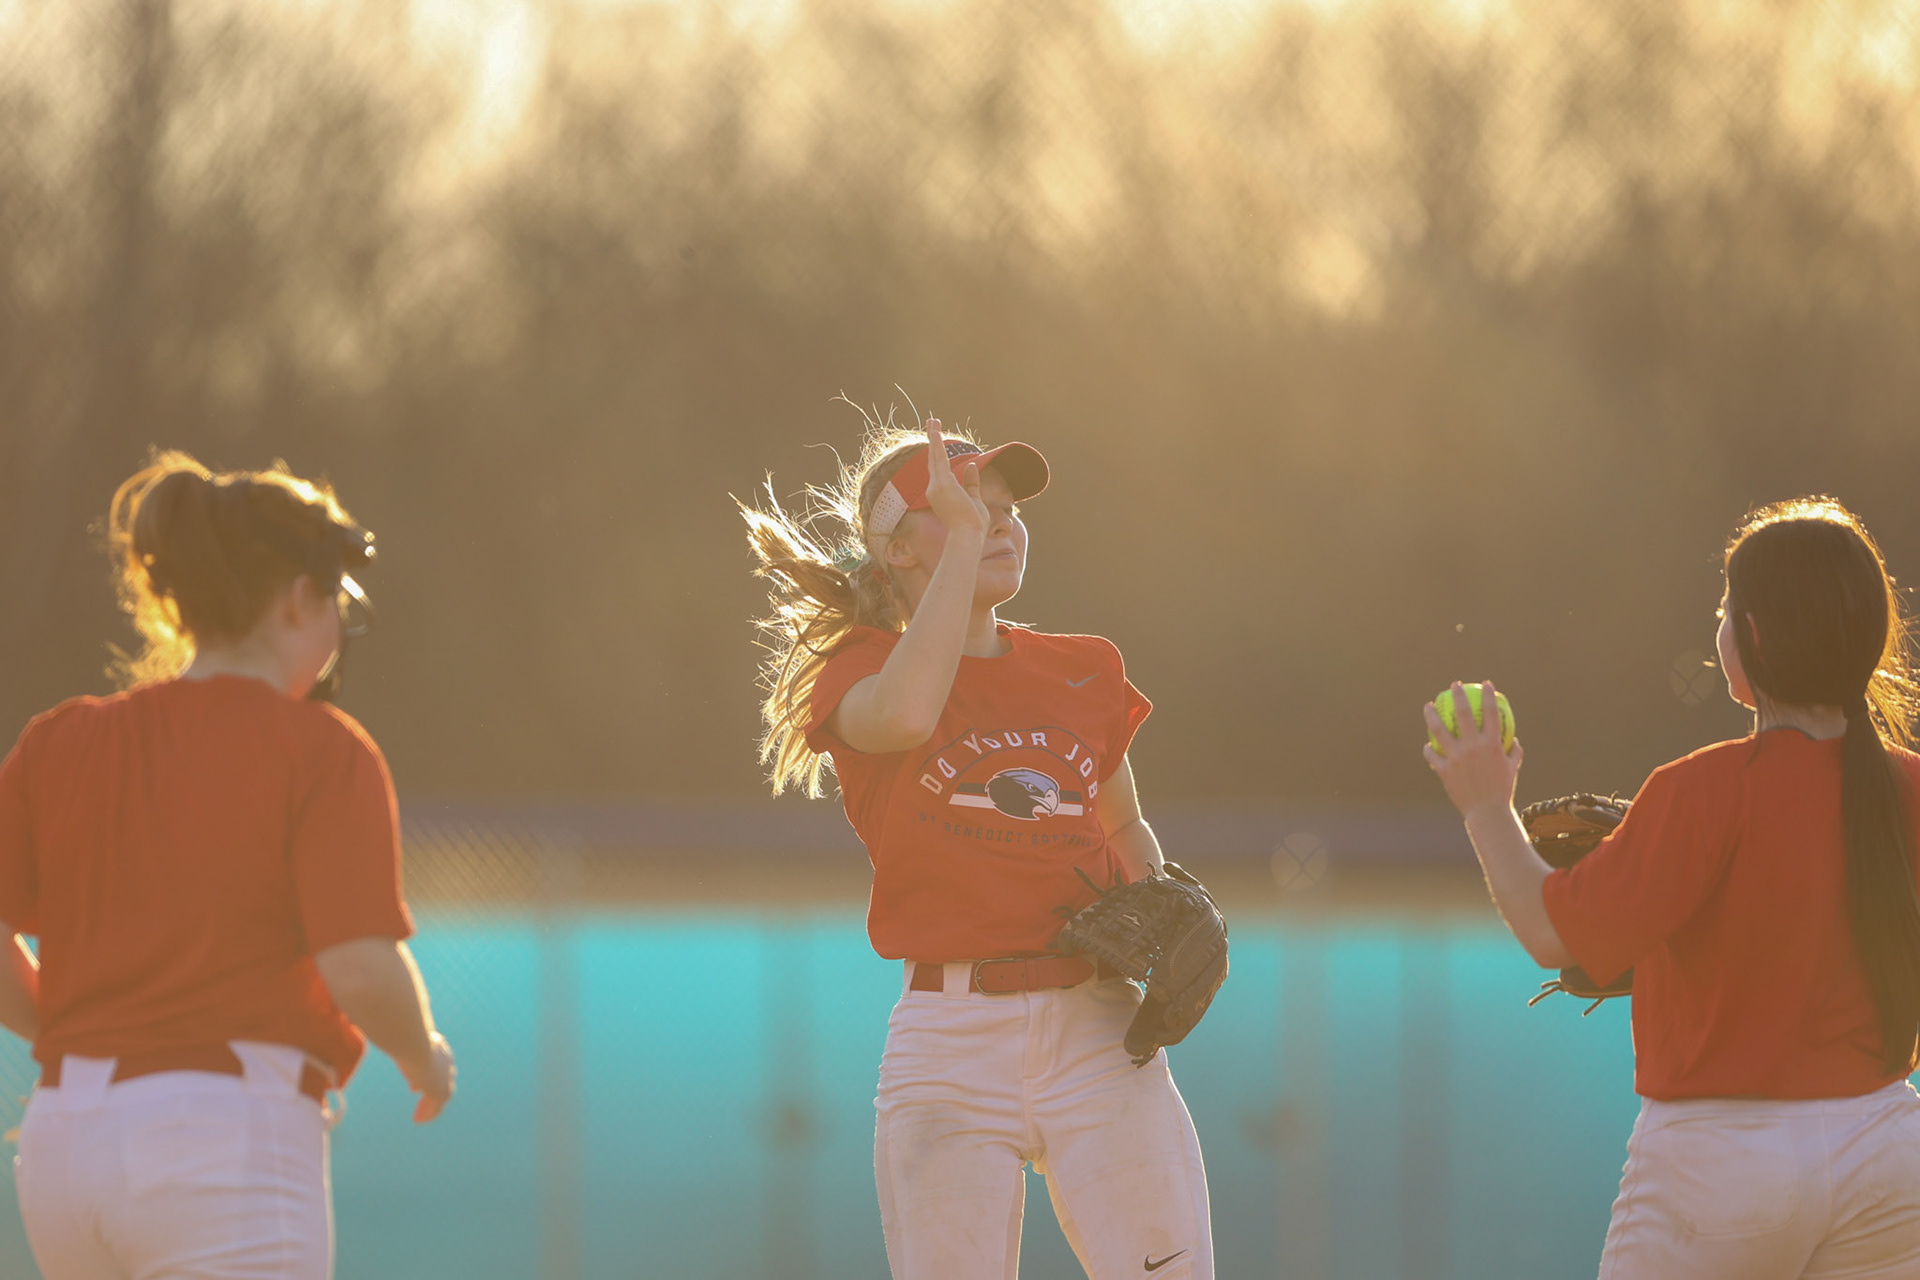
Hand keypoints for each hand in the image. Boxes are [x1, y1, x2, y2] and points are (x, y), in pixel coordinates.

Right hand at [401, 1031, 455, 1123]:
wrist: (414, 1043)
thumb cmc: (403, 1036)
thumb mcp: (399, 1038)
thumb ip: (397, 1040)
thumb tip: (386, 1036)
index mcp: (439, 1047)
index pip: (438, 1063)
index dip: (428, 1075)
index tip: (416, 1086)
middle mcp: (446, 1062)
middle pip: (444, 1080)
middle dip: (432, 1089)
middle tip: (419, 1098)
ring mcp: (444, 1077)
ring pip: (441, 1096)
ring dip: (430, 1106)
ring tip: (419, 1117)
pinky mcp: (439, 1090)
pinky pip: (436, 1107)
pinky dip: (428, 1114)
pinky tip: (418, 1120)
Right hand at [920, 418, 988, 542]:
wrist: (968, 536)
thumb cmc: (972, 524)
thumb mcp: (975, 499)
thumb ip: (971, 483)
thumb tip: (971, 465)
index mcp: (942, 494)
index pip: (940, 470)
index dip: (938, 455)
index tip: (938, 442)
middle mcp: (935, 489)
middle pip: (933, 460)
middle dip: (933, 440)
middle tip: (932, 423)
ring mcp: (936, 486)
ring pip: (935, 456)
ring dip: (934, 436)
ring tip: (933, 421)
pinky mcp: (942, 483)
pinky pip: (938, 458)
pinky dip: (936, 443)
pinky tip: (935, 430)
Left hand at [1423, 680, 1523, 821]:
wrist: (1487, 812)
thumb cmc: (1502, 790)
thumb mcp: (1512, 768)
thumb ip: (1514, 751)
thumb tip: (1513, 739)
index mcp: (1492, 744)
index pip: (1491, 713)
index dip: (1489, 695)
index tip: (1486, 684)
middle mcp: (1473, 747)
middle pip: (1463, 714)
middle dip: (1458, 695)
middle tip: (1454, 685)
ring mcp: (1456, 757)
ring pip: (1439, 730)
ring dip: (1431, 715)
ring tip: (1428, 706)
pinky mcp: (1444, 770)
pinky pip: (1432, 755)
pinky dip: (1429, 749)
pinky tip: (1427, 745)